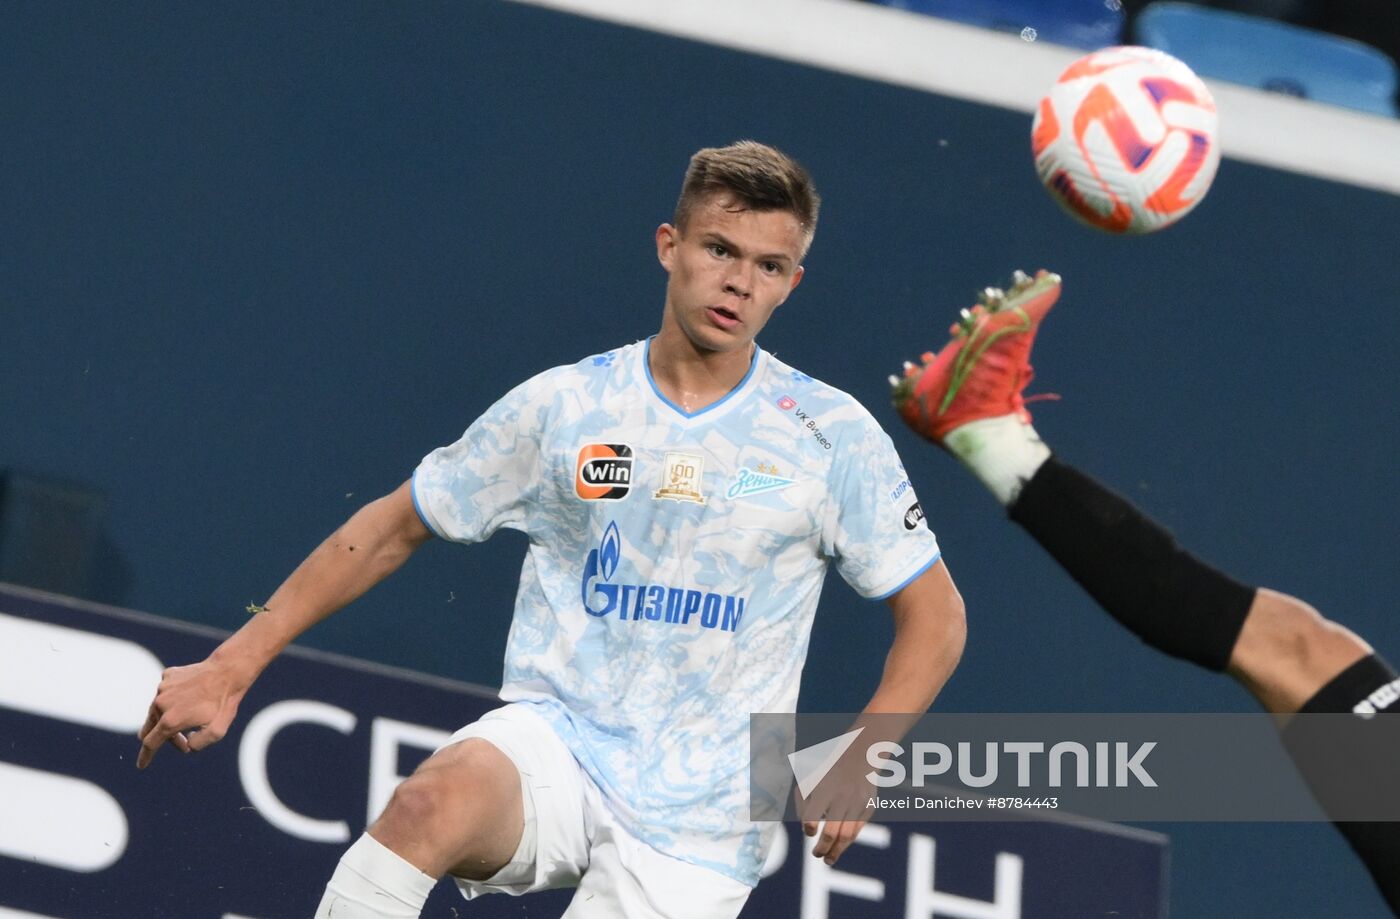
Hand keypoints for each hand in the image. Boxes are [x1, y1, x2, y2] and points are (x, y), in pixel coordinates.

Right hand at [136, 658, 245, 768]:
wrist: (228, 671)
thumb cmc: (224, 703)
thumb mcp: (216, 732)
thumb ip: (197, 744)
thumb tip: (186, 744)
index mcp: (170, 721)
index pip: (150, 743)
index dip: (146, 756)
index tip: (142, 765)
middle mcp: (160, 704)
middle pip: (151, 728)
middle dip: (165, 738)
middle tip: (185, 739)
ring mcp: (162, 688)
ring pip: (157, 710)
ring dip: (170, 717)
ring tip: (194, 714)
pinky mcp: (167, 676)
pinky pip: (165, 693)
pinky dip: (174, 699)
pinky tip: (192, 696)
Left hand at [799, 750, 876, 865]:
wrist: (860, 757)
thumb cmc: (829, 770)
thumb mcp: (811, 779)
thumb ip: (803, 801)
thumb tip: (806, 827)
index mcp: (824, 790)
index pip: (812, 817)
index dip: (808, 828)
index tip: (808, 830)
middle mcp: (842, 798)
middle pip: (831, 832)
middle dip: (822, 848)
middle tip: (816, 855)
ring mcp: (858, 805)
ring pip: (846, 836)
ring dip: (836, 851)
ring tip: (828, 860)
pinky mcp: (868, 809)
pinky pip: (857, 830)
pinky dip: (847, 841)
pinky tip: (839, 848)